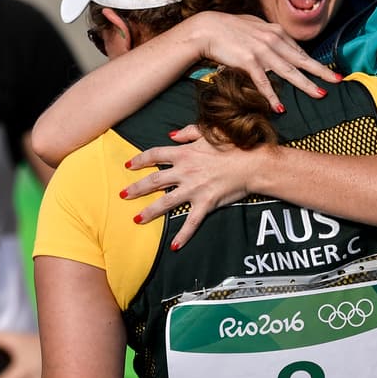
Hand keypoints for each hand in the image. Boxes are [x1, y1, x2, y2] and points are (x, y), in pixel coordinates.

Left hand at [121, 126, 265, 249]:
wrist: (254, 163)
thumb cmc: (234, 145)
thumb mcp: (210, 131)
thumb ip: (189, 132)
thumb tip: (171, 134)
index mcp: (185, 153)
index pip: (155, 155)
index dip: (139, 160)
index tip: (128, 164)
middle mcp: (185, 172)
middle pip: (154, 181)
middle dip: (136, 189)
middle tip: (122, 195)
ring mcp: (194, 189)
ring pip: (166, 202)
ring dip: (149, 212)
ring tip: (136, 219)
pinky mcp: (206, 203)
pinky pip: (192, 222)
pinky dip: (183, 235)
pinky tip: (174, 246)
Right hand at [189, 13, 339, 113]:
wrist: (207, 28)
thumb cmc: (228, 28)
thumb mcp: (254, 26)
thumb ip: (268, 34)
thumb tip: (277, 40)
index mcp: (275, 31)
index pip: (299, 50)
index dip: (314, 62)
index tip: (327, 71)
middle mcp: (273, 40)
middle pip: (302, 60)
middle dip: (321, 71)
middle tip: (338, 80)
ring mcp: (262, 51)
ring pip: (289, 71)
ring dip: (306, 84)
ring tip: (320, 94)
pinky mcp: (249, 61)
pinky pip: (264, 82)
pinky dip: (273, 96)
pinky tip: (280, 108)